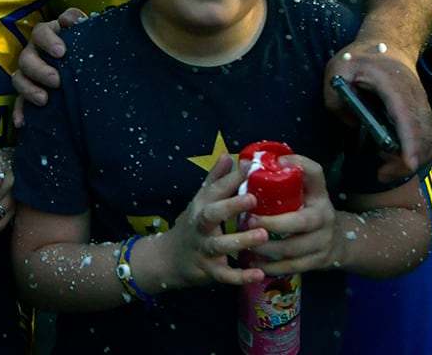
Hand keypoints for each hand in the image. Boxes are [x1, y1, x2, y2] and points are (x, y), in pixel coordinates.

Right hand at [11, 7, 86, 124]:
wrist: (85, 70)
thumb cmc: (83, 47)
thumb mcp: (85, 33)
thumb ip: (79, 22)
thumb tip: (69, 20)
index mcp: (48, 35)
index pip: (42, 32)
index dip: (49, 40)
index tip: (62, 52)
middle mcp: (34, 52)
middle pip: (27, 57)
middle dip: (40, 69)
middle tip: (57, 80)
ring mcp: (28, 73)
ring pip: (18, 78)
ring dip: (28, 89)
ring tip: (44, 100)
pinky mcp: (27, 92)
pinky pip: (18, 101)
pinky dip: (19, 111)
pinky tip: (22, 122)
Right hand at [161, 155, 265, 288]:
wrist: (168, 259)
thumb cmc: (192, 226)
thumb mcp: (201, 201)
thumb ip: (215, 180)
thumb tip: (228, 155)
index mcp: (202, 206)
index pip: (215, 189)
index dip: (232, 178)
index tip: (251, 166)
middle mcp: (200, 225)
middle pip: (212, 214)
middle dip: (231, 206)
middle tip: (253, 198)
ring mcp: (203, 248)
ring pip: (219, 245)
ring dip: (240, 240)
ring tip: (263, 236)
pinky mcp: (208, 270)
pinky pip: (224, 275)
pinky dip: (240, 276)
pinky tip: (259, 273)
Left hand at [243, 155, 339, 274]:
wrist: (338, 241)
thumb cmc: (309, 209)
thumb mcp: (306, 190)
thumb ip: (287, 175)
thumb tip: (250, 161)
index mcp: (320, 196)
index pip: (315, 174)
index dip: (299, 165)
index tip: (277, 164)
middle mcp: (325, 217)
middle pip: (299, 221)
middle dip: (271, 223)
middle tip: (246, 221)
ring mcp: (323, 242)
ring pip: (293, 249)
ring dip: (265, 247)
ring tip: (244, 243)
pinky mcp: (318, 262)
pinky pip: (292, 267)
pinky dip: (271, 267)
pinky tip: (254, 264)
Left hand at [325, 41, 431, 181]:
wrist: (386, 45)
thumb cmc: (358, 59)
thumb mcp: (337, 70)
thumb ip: (335, 98)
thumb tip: (352, 124)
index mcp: (394, 85)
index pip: (408, 117)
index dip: (411, 142)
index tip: (408, 164)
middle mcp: (415, 98)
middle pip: (425, 136)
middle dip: (408, 161)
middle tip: (382, 172)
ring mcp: (423, 107)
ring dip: (415, 160)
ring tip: (386, 163)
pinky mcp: (423, 114)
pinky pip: (431, 139)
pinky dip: (419, 153)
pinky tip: (395, 154)